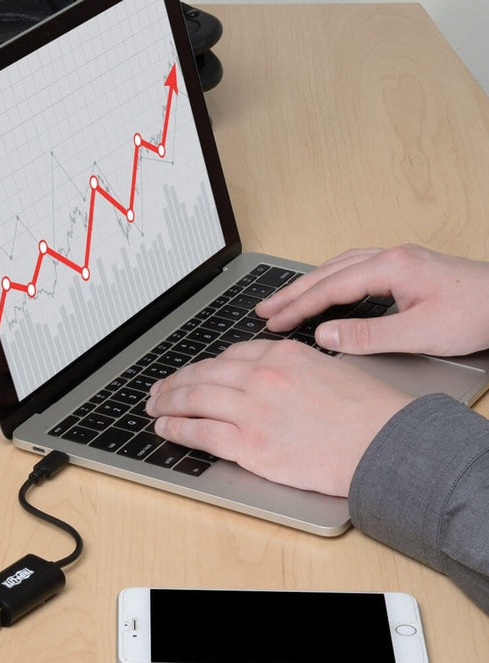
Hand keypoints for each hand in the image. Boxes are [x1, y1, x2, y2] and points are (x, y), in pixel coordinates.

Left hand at [145, 339, 411, 495]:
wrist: (385, 445)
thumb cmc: (370, 413)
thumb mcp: (332, 370)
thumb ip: (295, 369)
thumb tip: (274, 375)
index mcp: (282, 356)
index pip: (229, 356)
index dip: (204, 367)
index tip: (194, 374)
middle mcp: (262, 377)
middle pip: (204, 374)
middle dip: (175, 382)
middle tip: (159, 390)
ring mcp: (253, 410)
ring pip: (194, 399)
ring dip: (168, 402)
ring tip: (154, 406)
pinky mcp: (250, 444)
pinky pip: (200, 432)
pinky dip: (177, 428)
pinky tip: (165, 428)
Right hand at [256, 245, 488, 355]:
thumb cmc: (476, 314)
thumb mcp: (419, 333)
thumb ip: (367, 335)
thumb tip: (324, 335)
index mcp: (391, 267)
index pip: (330, 288)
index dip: (298, 307)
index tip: (274, 323)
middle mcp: (391, 257)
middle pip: (328, 272)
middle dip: (293, 292)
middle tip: (264, 310)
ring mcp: (399, 260)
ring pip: (340, 267)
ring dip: (310, 284)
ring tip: (286, 301)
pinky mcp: (407, 268)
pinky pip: (355, 269)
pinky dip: (331, 281)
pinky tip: (326, 291)